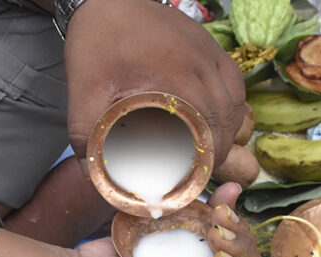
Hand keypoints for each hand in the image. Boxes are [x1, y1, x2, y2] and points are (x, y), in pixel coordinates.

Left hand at [63, 0, 245, 167]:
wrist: (108, 0)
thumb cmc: (97, 44)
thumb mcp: (84, 93)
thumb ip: (87, 136)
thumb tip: (94, 176)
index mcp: (174, 75)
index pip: (209, 127)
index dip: (208, 157)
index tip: (197, 176)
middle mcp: (201, 63)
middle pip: (227, 118)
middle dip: (219, 149)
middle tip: (203, 169)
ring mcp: (210, 53)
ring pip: (236, 103)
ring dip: (229, 130)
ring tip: (212, 149)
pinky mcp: (213, 47)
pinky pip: (235, 84)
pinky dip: (233, 107)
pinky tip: (220, 121)